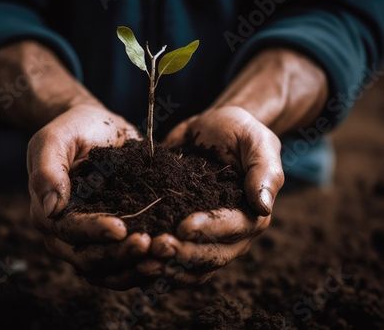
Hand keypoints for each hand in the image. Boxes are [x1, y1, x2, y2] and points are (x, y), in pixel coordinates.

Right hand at [27, 103, 150, 288]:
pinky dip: (145, 264)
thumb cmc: (74, 129)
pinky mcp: (114, 240)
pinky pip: (126, 263)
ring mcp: (91, 240)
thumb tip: (52, 209)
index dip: (94, 232)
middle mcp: (66, 234)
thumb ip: (47, 170)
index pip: (69, 231)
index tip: (122, 228)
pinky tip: (168, 256)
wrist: (97, 127)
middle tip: (152, 245)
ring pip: (109, 270)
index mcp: (48, 213)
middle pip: (89, 259)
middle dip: (120, 255)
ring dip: (136, 267)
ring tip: (164, 254)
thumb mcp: (55, 139)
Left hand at [136, 106, 283, 284]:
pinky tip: (132, 259)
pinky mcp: (181, 233)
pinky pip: (171, 258)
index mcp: (252, 214)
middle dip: (183, 254)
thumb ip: (263, 172)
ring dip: (166, 267)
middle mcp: (230, 234)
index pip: (233, 229)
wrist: (213, 129)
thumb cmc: (239, 133)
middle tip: (156, 246)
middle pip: (210, 256)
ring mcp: (205, 238)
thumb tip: (264, 206)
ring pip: (190, 266)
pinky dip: (154, 262)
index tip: (183, 226)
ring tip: (140, 260)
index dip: (208, 230)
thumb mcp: (257, 142)